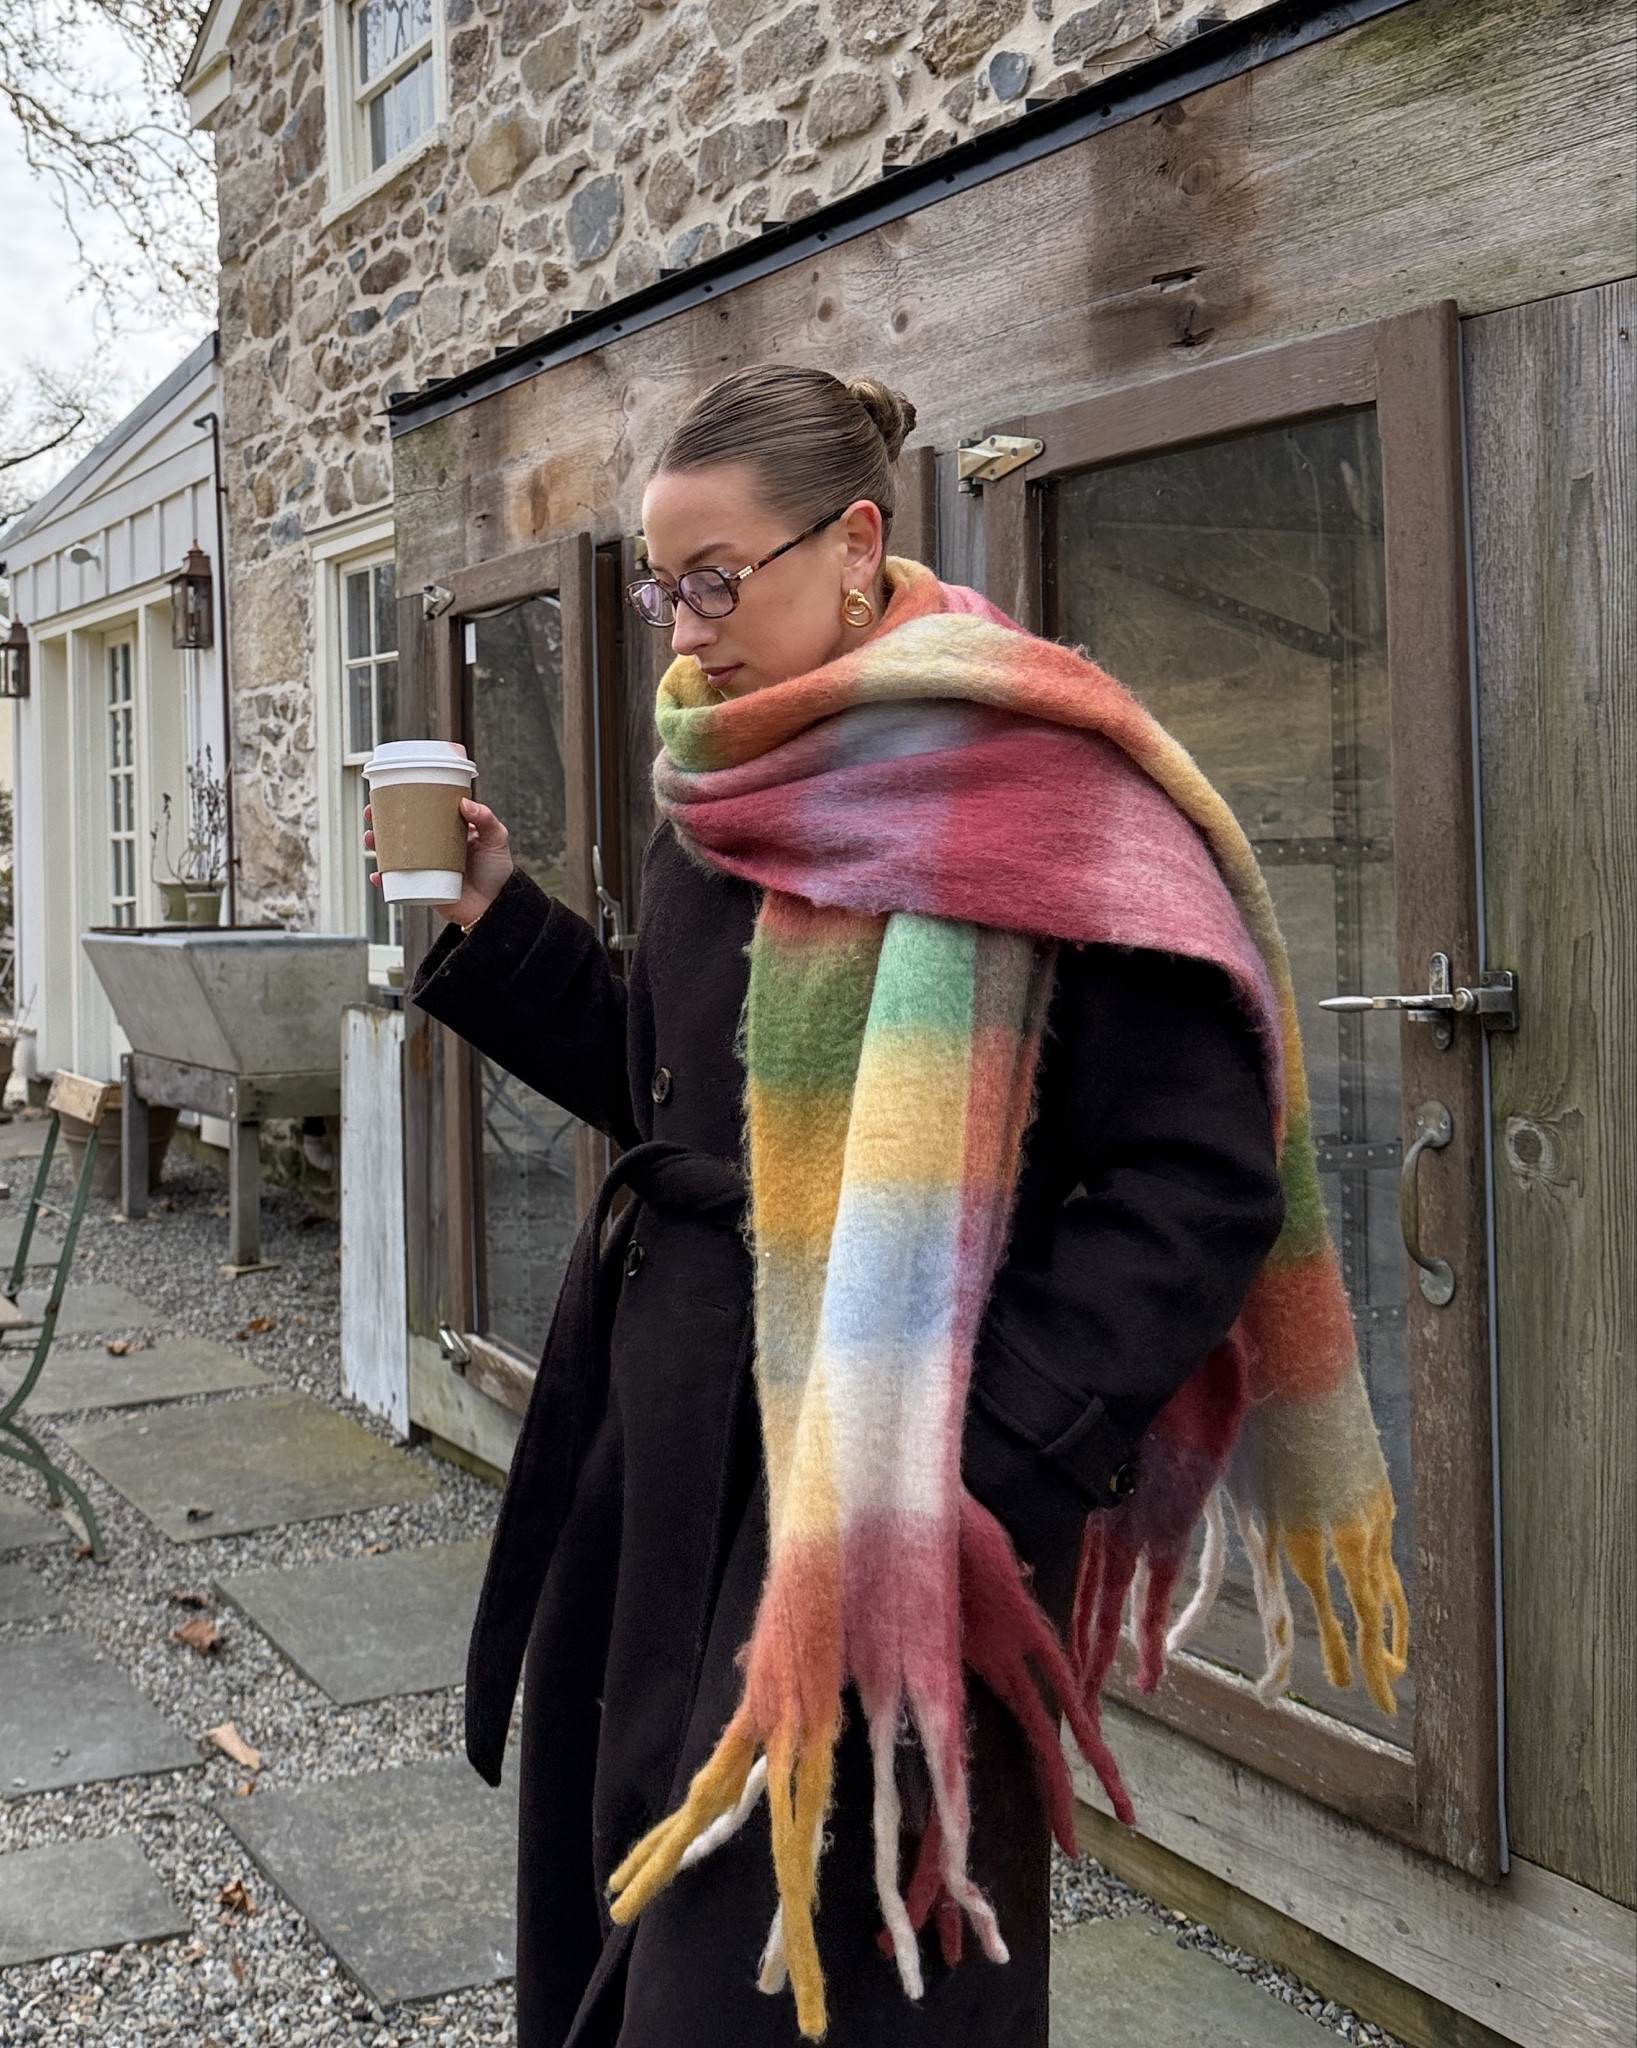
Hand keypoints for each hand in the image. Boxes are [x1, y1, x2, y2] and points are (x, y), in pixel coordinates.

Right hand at [365, 796, 513, 928]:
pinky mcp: (421, 889)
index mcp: (445, 831)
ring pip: (393, 855)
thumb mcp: (497, 839)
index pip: (420, 812)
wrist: (496, 905)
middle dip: (380, 821)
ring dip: (376, 847)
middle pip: (400, 831)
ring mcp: (424, 868)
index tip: (387, 792)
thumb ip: (486, 819)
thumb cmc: (497, 870)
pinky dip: (385, 880)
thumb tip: (465, 802)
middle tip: (371, 815)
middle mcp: (431, 848)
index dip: (402, 801)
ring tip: (371, 839)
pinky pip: (397, 884)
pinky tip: (378, 875)